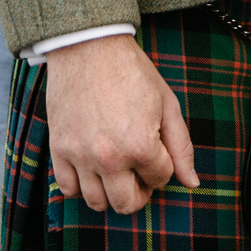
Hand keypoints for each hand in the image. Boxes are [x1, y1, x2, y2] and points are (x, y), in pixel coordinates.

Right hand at [44, 33, 197, 213]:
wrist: (89, 46)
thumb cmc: (132, 71)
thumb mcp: (167, 103)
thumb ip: (181, 146)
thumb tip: (192, 183)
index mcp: (141, 145)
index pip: (161, 179)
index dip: (163, 166)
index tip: (156, 148)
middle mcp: (110, 157)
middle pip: (127, 204)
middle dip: (139, 192)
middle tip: (138, 173)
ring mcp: (81, 155)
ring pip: (96, 203)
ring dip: (110, 192)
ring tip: (115, 171)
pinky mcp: (59, 149)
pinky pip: (67, 189)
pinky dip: (80, 186)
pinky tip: (90, 168)